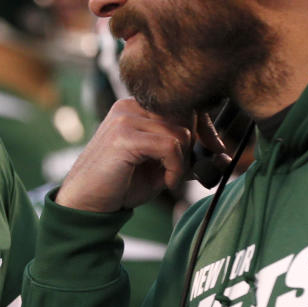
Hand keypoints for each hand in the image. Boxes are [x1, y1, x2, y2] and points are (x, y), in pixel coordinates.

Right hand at [55, 99, 228, 212]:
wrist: (86, 202)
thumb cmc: (120, 184)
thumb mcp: (158, 166)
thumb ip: (184, 155)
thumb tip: (222, 156)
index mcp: (135, 107)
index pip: (182, 104)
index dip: (204, 126)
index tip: (215, 150)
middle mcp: (129, 106)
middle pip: (185, 116)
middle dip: (198, 145)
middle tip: (192, 172)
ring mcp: (125, 119)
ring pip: (180, 132)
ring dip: (183, 162)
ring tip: (170, 180)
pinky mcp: (124, 136)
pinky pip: (170, 146)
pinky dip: (176, 169)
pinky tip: (166, 184)